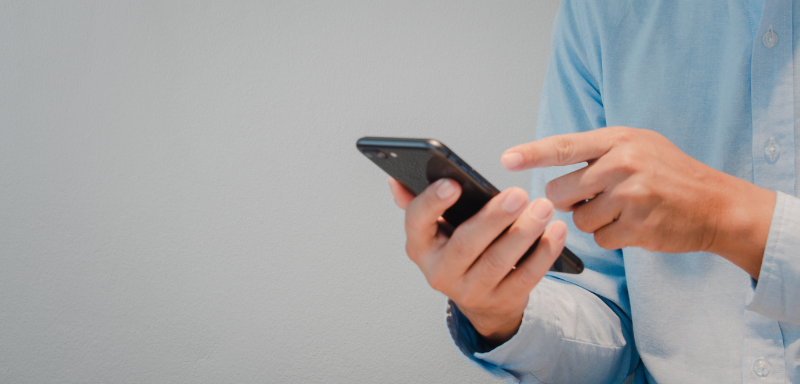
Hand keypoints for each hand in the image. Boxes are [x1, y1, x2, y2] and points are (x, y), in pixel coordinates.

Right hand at [388, 177, 566, 345]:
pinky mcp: (501, 300)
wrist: (481, 298)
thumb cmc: (458, 249)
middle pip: (466, 244)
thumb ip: (420, 203)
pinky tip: (555, 232)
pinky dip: (543, 253)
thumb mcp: (435, 229)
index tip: (453, 183)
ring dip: (524, 233)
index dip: (433, 203)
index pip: (417, 222)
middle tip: (519, 194)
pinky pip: (525, 277)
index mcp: (419, 246)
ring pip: (498, 261)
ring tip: (543, 207)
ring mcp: (470, 291)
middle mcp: (440, 272)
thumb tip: (396, 180)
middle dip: (494, 218)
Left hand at [501, 126, 775, 277]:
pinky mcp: (639, 226)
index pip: (564, 146)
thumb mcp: (637, 146)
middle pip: (560, 191)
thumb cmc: (668, 174)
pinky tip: (634, 225)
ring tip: (623, 209)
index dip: (531, 153)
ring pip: (578, 219)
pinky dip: (611, 236)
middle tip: (593, 196)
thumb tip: (549, 172)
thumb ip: (596, 153)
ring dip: (593, 220)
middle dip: (568, 200)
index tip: (505, 159)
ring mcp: (631, 196)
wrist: (716, 204)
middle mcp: (623, 164)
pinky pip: (600, 239)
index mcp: (619, 140)